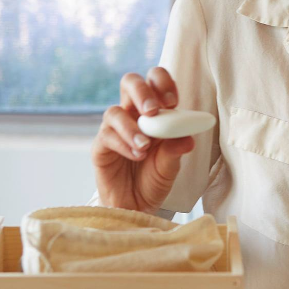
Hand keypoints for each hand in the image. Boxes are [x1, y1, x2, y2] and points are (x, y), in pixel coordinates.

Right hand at [90, 67, 195, 212]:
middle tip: (153, 111)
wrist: (136, 206)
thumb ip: (176, 149)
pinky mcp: (100, 147)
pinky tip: (137, 155)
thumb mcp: (171, 165)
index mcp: (155, 112)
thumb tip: (188, 138)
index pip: (155, 81)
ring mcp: (114, 129)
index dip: (163, 83)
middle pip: (130, 82)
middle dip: (142, 92)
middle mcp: (132, 114)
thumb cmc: (154, 179)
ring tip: (145, 146)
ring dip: (132, 127)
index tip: (173, 101)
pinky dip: (124, 144)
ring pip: (114, 111)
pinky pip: (107, 136)